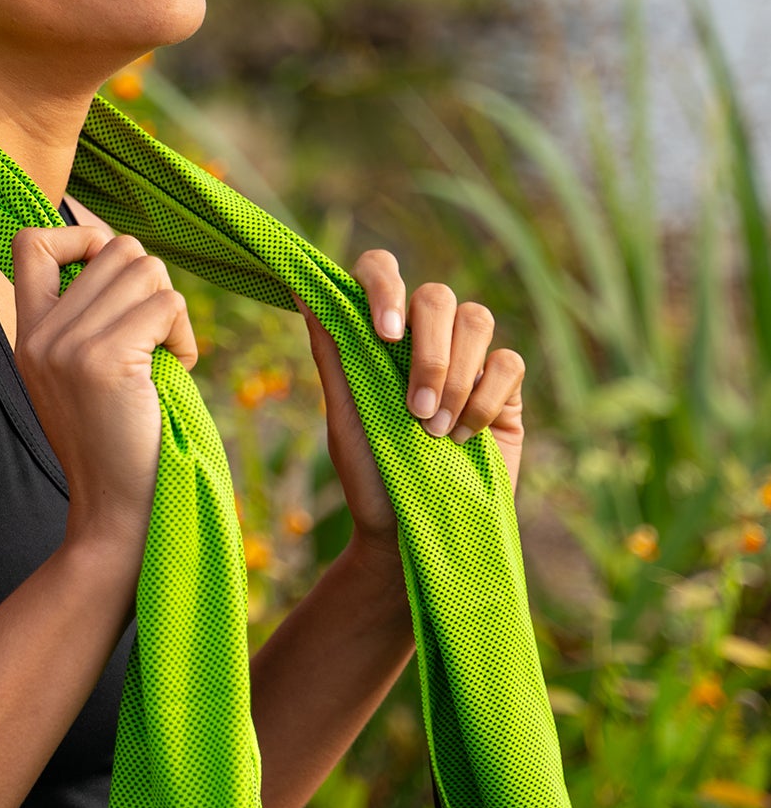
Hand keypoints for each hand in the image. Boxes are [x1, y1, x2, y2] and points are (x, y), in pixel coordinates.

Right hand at [11, 224, 196, 572]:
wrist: (118, 517)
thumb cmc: (118, 446)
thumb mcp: (82, 376)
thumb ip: (87, 319)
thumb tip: (117, 250)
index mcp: (28, 335)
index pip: (31, 240)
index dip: (82, 237)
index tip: (113, 281)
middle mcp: (40, 336)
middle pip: (114, 248)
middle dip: (150, 285)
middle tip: (153, 339)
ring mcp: (67, 348)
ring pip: (145, 268)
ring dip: (171, 310)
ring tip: (164, 357)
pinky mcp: (104, 362)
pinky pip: (166, 303)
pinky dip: (185, 334)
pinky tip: (178, 369)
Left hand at [295, 250, 524, 550]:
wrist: (411, 535)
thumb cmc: (370, 475)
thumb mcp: (344, 415)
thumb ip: (331, 350)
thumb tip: (300, 284)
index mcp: (379, 333)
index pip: (382, 272)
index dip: (385, 287)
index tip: (384, 333)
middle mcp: (424, 337)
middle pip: (437, 295)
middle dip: (429, 353)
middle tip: (414, 410)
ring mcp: (469, 359)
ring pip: (477, 320)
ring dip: (456, 378)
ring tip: (434, 431)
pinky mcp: (505, 388)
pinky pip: (508, 363)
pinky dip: (485, 400)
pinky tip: (465, 437)